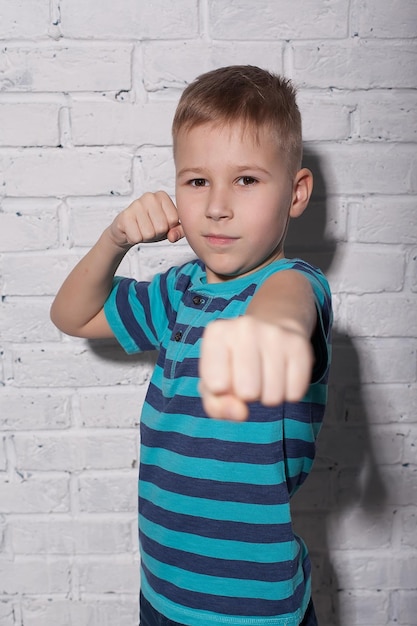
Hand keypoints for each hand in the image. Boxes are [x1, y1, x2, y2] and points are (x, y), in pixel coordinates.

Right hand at [108, 191, 184, 248]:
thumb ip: (179, 231)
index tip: (159, 224)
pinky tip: (132, 230)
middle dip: (156, 234)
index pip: (173, 219)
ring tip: (140, 229)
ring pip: (149, 233)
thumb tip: (173, 236)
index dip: (168, 228)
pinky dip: (135, 239)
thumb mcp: (168, 227)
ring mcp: (136, 204)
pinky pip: (137, 237)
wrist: (126, 230)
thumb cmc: (149, 226)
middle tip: (148, 228)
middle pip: (162, 227)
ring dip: (145, 237)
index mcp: (162, 196)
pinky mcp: (125, 215)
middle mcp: (149, 197)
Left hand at [199, 316, 313, 420]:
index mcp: (217, 333)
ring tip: (264, 375)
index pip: (217, 385)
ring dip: (268, 396)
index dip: (222, 391)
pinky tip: (282, 374)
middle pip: (247, 393)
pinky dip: (288, 393)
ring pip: (273, 397)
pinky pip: (294, 393)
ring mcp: (275, 334)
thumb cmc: (234, 361)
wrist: (271, 327)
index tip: (225, 374)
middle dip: (247, 395)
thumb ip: (216, 405)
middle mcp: (245, 327)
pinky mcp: (300, 345)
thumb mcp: (212, 383)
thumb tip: (241, 413)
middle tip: (248, 376)